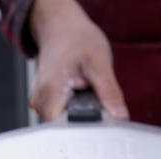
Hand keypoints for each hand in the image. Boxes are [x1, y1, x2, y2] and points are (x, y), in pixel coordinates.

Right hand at [28, 0, 128, 120]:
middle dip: (87, 117)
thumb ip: (109, 93)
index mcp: (51, 91)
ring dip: (82, 112)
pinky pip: (63, 116)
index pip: (68, 128)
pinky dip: (76, 108)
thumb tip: (120, 116)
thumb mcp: (100, 63)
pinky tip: (79, 91)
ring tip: (85, 87)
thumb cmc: (78, 40)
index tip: (103, 116)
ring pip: (66, 122)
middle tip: (93, 92)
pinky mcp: (45, 103)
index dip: (89, 127)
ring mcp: (40, 102)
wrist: (62, 28)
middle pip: (68, 127)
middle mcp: (41, 100)